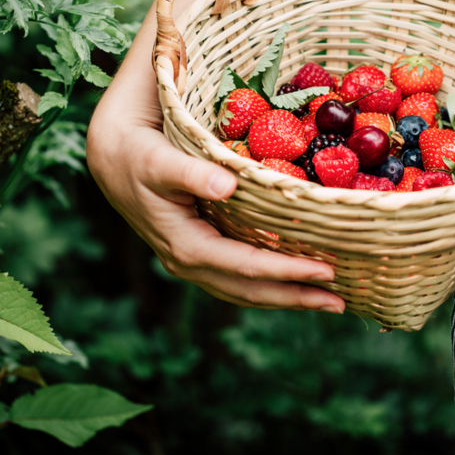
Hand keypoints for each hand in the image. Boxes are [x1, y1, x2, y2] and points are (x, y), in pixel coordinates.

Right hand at [86, 56, 344, 311]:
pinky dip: (270, 284)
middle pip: (250, 291)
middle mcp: (189, 263)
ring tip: (329, 300)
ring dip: (287, 297)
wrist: (113, 157)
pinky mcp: (200, 253)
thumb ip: (193, 172)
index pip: (245, 267)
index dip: (286, 271)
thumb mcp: (161, 160)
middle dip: (296, 297)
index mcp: (185, 245)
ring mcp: (194, 262)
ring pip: (245, 291)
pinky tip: (296, 281)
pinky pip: (240, 278)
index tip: (325, 270)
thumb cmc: (139, 154)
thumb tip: (227, 185)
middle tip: (341, 300)